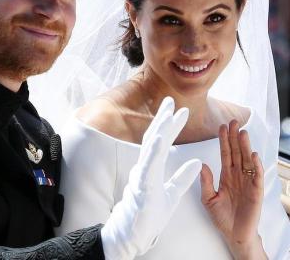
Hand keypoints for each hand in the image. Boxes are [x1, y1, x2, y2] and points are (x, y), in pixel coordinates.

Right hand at [101, 97, 201, 259]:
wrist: (135, 234)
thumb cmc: (150, 214)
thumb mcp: (172, 193)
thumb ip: (183, 177)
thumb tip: (197, 162)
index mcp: (152, 167)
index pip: (162, 142)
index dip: (171, 126)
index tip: (180, 111)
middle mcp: (145, 167)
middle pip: (154, 138)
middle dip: (163, 119)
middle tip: (171, 101)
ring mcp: (142, 175)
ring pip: (151, 148)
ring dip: (160, 129)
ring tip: (168, 113)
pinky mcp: (142, 186)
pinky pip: (148, 166)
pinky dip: (153, 151)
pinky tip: (159, 138)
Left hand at [200, 120, 266, 259]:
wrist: (234, 235)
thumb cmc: (222, 217)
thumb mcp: (208, 198)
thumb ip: (205, 182)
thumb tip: (202, 164)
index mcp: (226, 175)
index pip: (225, 153)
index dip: (223, 140)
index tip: (221, 126)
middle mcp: (237, 175)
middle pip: (236, 152)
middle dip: (234, 137)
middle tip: (233, 121)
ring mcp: (247, 182)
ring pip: (246, 160)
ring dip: (245, 146)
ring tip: (242, 132)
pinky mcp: (256, 192)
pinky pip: (256, 176)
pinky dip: (255, 165)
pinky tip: (253, 155)